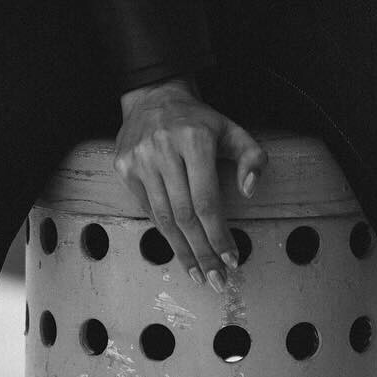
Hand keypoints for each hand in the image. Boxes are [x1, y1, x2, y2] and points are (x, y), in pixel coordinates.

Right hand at [114, 79, 267, 289]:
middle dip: (203, 252)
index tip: (232, 259)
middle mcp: (164, 149)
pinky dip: (165, 234)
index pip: (207, 200)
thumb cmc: (199, 121)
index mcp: (195, 139)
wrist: (154, 97)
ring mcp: (140, 159)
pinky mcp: (124, 167)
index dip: (219, 235)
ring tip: (199, 273)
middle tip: (216, 279)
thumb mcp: (232, 130)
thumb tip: (249, 191)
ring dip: (182, 252)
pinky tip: (179, 249)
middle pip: (185, 215)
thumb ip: (252, 157)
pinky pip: (148, 210)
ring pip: (163, 218)